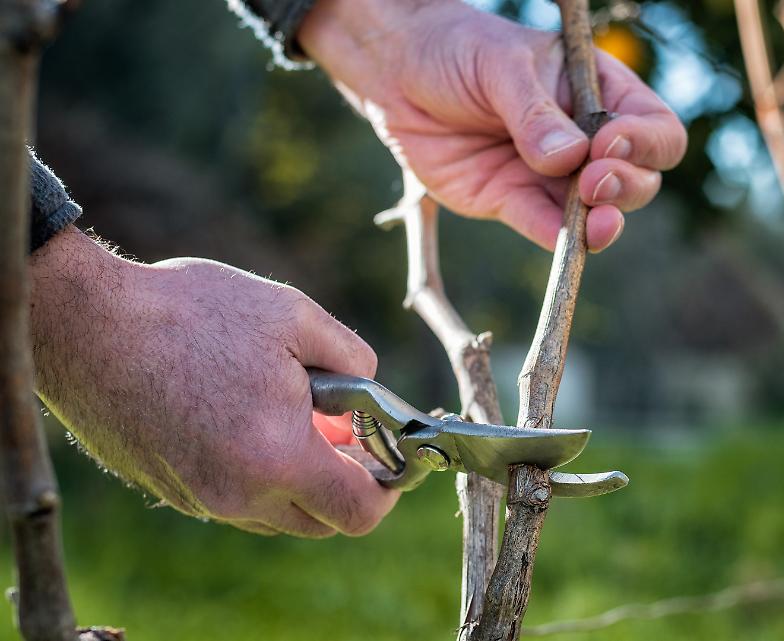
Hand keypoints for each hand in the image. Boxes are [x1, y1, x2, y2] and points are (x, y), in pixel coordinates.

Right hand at [29, 228, 396, 536]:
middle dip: (347, 483)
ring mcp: (199, 499)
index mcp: (276, 458)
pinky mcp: (171, 490)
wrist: (85, 323)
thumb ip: (355, 361)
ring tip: (297, 416)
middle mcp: (237, 494)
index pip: (359, 513)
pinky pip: (237, 500)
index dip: (389, 488)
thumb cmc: (190, 313)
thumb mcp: (295, 317)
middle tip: (348, 430)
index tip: (393, 456)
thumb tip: (373, 398)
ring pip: (278, 514)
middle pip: (322, 522)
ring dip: (302, 479)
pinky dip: (260, 475)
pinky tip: (250, 420)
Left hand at [299, 0, 686, 251]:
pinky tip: (567, 243)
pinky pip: (546, 229)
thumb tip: (569, 159)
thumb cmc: (457, 50)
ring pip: (598, 212)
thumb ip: (533, 113)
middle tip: (592, 180)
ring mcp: (551, 176)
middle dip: (625, 184)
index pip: (653, 128)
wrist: (395, 72)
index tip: (609, 143)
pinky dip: (561, 242)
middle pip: (638, 178)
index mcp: (600, 94)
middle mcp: (585, 139)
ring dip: (601, 221)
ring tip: (596, 221)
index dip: (644, 143)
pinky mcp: (513, 202)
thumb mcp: (500, 67)